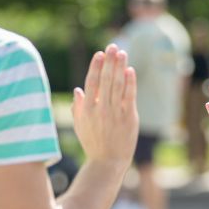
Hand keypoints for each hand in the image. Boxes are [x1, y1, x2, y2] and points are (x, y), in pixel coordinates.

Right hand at [72, 44, 138, 166]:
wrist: (108, 162)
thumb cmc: (93, 143)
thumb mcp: (81, 125)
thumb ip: (78, 107)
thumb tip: (79, 89)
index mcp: (87, 110)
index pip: (91, 83)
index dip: (96, 67)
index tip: (100, 54)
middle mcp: (100, 109)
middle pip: (106, 80)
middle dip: (110, 61)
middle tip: (113, 46)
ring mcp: (115, 113)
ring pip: (118, 85)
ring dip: (120, 67)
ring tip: (122, 53)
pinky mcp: (129, 117)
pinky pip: (129, 96)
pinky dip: (130, 82)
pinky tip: (130, 70)